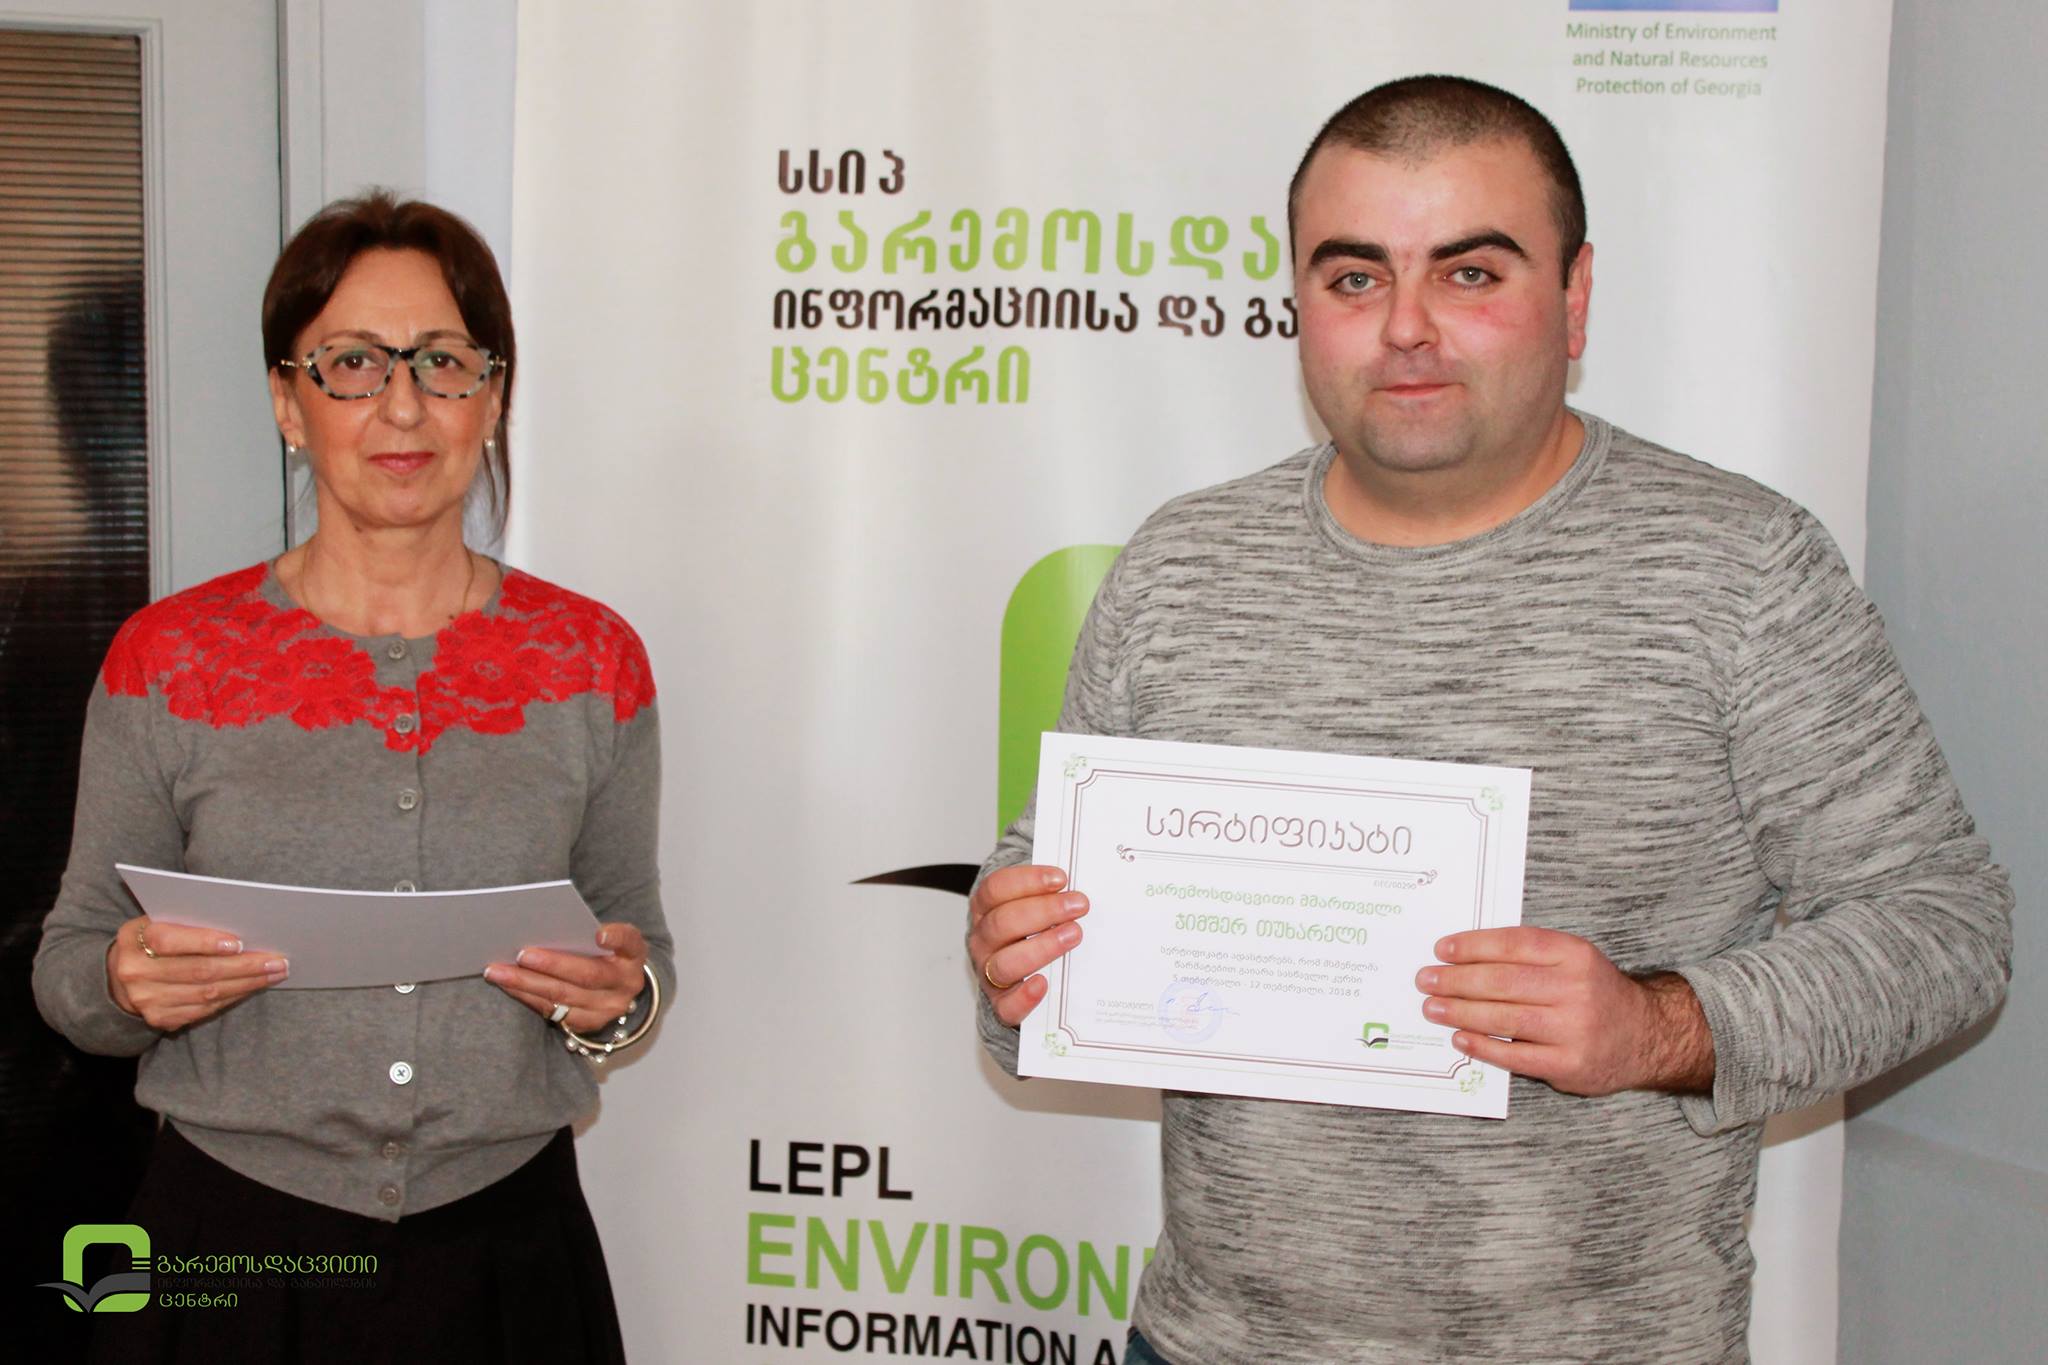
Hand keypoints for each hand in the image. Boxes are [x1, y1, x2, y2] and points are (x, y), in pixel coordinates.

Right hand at [106, 916, 288, 1031]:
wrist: (119, 975)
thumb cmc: (153, 938)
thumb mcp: (159, 920)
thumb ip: (189, 920)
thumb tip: (242, 923)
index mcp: (135, 939)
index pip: (171, 941)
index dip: (205, 942)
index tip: (238, 943)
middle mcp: (137, 972)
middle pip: (198, 971)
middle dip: (244, 967)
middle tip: (277, 960)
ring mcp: (147, 1000)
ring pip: (206, 994)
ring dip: (246, 984)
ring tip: (274, 973)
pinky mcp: (159, 1019)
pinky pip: (204, 1010)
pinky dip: (232, 997)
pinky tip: (253, 987)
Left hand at [485, 923, 647, 1032]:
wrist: (615, 989)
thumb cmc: (604, 955)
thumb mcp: (607, 940)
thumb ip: (584, 932)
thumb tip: (541, 924)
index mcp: (633, 955)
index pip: (630, 942)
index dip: (616, 938)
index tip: (598, 934)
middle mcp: (625, 984)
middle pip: (588, 975)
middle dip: (552, 964)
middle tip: (521, 954)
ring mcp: (608, 1008)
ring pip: (564, 997)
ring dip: (527, 983)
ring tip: (498, 971)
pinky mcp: (588, 1024)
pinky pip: (553, 1012)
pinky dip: (527, 997)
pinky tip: (508, 985)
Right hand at [968, 864, 1087, 1026]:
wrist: (1014, 977)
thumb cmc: (1026, 933)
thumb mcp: (1030, 906)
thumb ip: (1049, 894)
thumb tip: (1080, 887)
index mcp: (985, 909)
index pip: (996, 888)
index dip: (1028, 880)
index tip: (1061, 878)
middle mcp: (983, 940)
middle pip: (1003, 922)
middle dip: (1044, 910)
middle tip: (1078, 905)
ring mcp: (988, 972)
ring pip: (1005, 962)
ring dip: (1041, 947)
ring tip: (1073, 935)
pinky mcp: (1001, 1003)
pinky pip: (1008, 1005)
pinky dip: (1024, 996)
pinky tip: (1044, 984)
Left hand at [1415, 927, 1713, 1095]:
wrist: (1646, 1036)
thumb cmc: (1594, 993)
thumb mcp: (1573, 960)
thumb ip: (1529, 955)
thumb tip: (1463, 954)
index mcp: (1575, 955)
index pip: (1515, 944)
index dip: (1474, 945)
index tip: (1442, 949)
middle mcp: (1577, 989)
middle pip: (1504, 981)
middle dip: (1457, 980)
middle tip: (1426, 979)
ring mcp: (1574, 1029)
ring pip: (1505, 1018)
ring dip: (1461, 1012)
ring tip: (1432, 1007)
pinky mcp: (1569, 1064)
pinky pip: (1515, 1056)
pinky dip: (1483, 1046)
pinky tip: (1460, 1038)